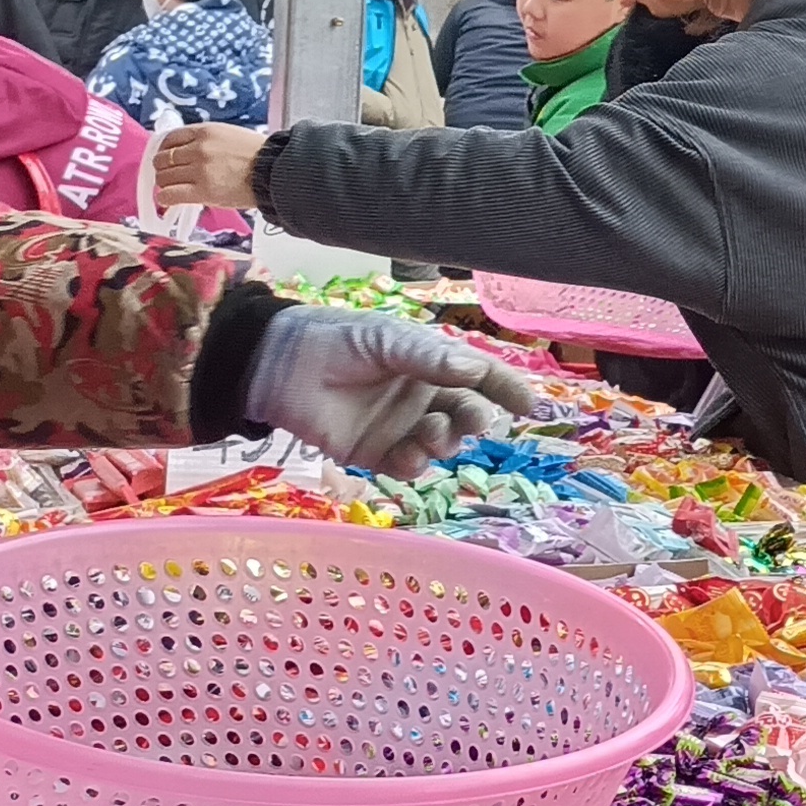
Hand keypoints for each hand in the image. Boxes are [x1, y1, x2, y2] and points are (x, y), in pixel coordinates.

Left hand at [157, 123, 266, 209]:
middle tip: (171, 176)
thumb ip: (206, 140)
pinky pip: (169, 195)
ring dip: (165, 184)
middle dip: (163, 168)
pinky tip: (171, 200)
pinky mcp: (202, 191)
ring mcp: (199, 170)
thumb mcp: (230, 135)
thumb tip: (186, 150)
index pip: (169, 138)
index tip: (167, 158)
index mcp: (205, 131)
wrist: (275, 173)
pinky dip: (166, 198)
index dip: (164, 150)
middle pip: (162, 159)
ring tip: (174, 189)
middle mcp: (198, 149)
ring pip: (163, 177)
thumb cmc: (259, 156)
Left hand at [242, 307, 537, 477]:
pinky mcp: (374, 454)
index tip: (527, 405)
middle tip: (472, 420)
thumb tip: (475, 370)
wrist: (278, 366)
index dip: (505, 389)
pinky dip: (416, 464)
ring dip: (445, 442)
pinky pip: (408, 466)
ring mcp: (400, 427)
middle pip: (466, 414)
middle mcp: (422, 397)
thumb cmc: (336, 339)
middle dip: (475, 419)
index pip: (479, 377)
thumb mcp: (387, 339)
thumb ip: (429, 357)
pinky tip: (409, 455)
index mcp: (431, 364)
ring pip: (442, 443)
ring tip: (429, 434)